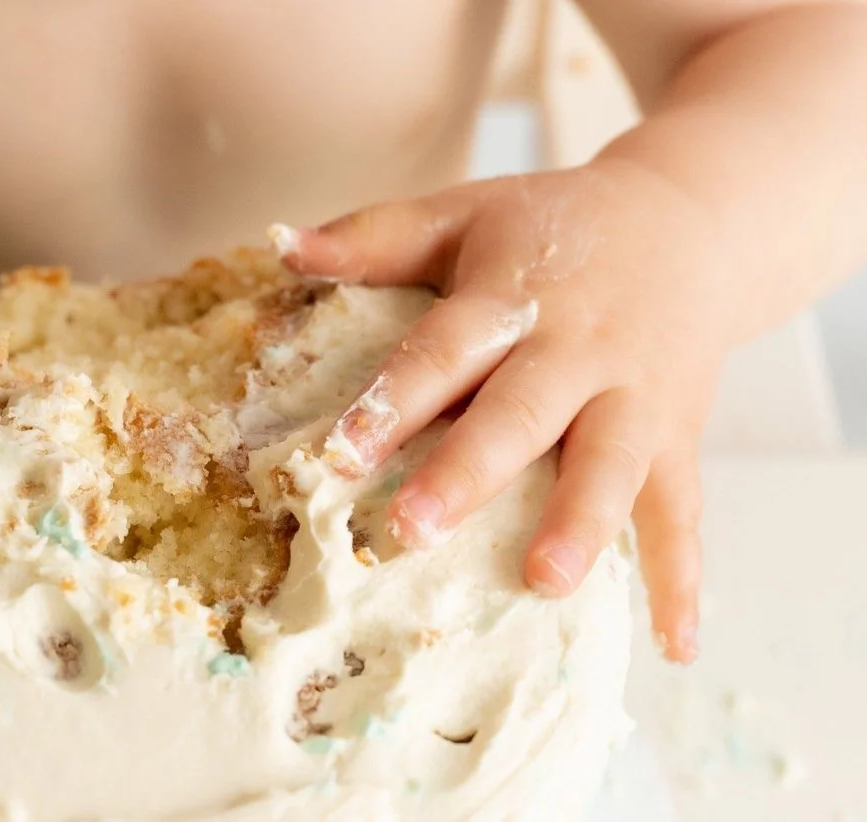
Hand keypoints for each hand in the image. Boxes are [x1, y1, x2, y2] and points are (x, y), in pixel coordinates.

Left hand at [269, 159, 735, 663]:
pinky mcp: (678, 433)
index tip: (340, 453)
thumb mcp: (466, 213)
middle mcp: (578, 347)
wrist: (686, 221)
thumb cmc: (553, 227)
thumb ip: (376, 236)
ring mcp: (636, 394)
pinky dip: (682, 575)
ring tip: (541, 582)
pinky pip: (684, 506)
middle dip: (468, 473)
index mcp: (514, 295)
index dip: (395, 400)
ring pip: (611, 461)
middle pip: (521, 413)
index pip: (446, 350)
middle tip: (410, 531)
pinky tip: (674, 642)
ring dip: (580, 522)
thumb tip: (281, 243)